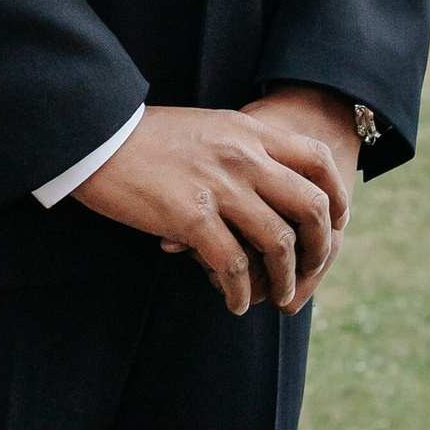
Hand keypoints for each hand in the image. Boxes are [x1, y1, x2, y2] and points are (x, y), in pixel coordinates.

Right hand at [75, 93, 358, 314]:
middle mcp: (243, 156)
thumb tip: (266, 178)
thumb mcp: (205, 127)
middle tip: (313, 268)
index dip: (336, 194)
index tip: (335, 221)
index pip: (317, 159)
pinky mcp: (190, 216)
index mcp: (248, 130)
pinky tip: (235, 303)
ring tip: (278, 297)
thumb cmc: (143, 136)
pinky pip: (232, 264)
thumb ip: (240, 147)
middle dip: (321, 245)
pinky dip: (240, 291)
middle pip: (310, 205)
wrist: (94, 135)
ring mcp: (218, 187)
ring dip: (285, 279)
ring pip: (278, 242)